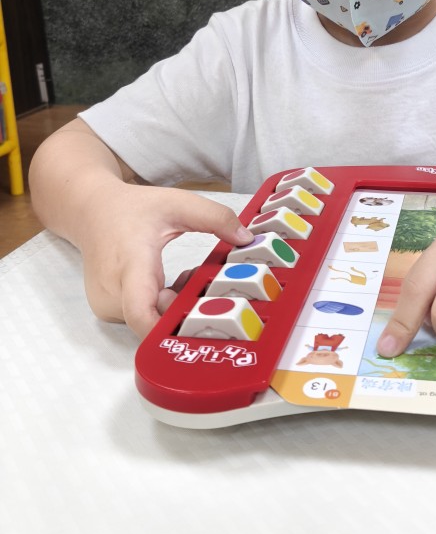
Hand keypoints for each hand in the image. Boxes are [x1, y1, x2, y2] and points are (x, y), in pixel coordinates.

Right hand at [80, 182, 252, 337]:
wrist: (91, 211)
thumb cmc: (132, 209)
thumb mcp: (178, 203)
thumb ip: (215, 218)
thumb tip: (246, 239)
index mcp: (131, 263)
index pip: (141, 312)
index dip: (166, 330)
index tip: (195, 329)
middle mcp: (113, 291)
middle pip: (154, 321)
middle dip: (185, 310)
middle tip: (199, 282)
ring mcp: (107, 305)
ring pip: (149, 322)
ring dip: (173, 309)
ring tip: (183, 278)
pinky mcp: (107, 310)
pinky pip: (141, 319)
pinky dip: (160, 308)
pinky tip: (167, 285)